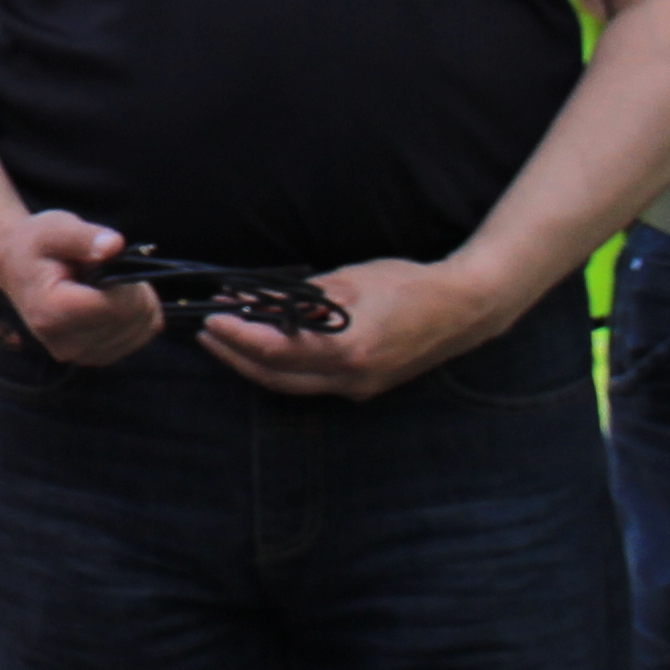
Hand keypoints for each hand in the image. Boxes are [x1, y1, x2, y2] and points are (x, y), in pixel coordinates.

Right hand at [0, 212, 161, 366]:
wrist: (14, 267)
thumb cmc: (36, 244)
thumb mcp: (55, 229)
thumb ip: (85, 237)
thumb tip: (114, 246)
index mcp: (51, 313)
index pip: (117, 307)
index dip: (128, 281)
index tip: (109, 260)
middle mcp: (65, 344)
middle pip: (132, 319)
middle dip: (133, 288)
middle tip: (104, 269)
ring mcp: (81, 356)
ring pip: (142, 329)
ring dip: (137, 301)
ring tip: (104, 284)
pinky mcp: (95, 358)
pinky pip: (140, 337)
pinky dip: (137, 316)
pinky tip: (112, 299)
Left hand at [207, 254, 517, 398]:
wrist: (463, 310)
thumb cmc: (408, 285)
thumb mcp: (350, 280)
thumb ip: (302, 296)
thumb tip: (255, 298)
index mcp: (349, 350)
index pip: (277, 351)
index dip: (239, 337)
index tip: (212, 318)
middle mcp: (352, 378)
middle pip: (277, 378)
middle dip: (236, 356)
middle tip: (207, 332)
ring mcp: (359, 388)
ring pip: (292, 385)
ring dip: (255, 363)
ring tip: (226, 338)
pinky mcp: (365, 387)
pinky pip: (313, 382)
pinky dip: (284, 365)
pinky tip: (267, 345)